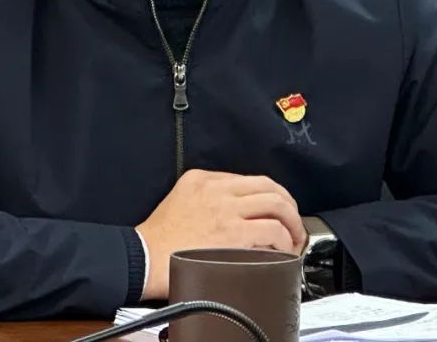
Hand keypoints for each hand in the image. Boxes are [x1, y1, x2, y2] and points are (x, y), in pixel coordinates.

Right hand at [135, 169, 307, 299]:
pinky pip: (273, 231)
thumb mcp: (179, 199)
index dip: (269, 196)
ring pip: (276, 205)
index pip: (248, 180)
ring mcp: (227, 210)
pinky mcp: (233, 234)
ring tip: (293, 239)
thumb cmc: (157, 239)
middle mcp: (217, 189)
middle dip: (288, 205)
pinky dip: (284, 241)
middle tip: (292, 223)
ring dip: (292, 223)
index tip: (274, 211)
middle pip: (268, 187)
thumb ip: (206, 198)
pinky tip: (283, 252)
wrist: (143, 257)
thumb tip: (235, 212)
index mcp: (203, 178)